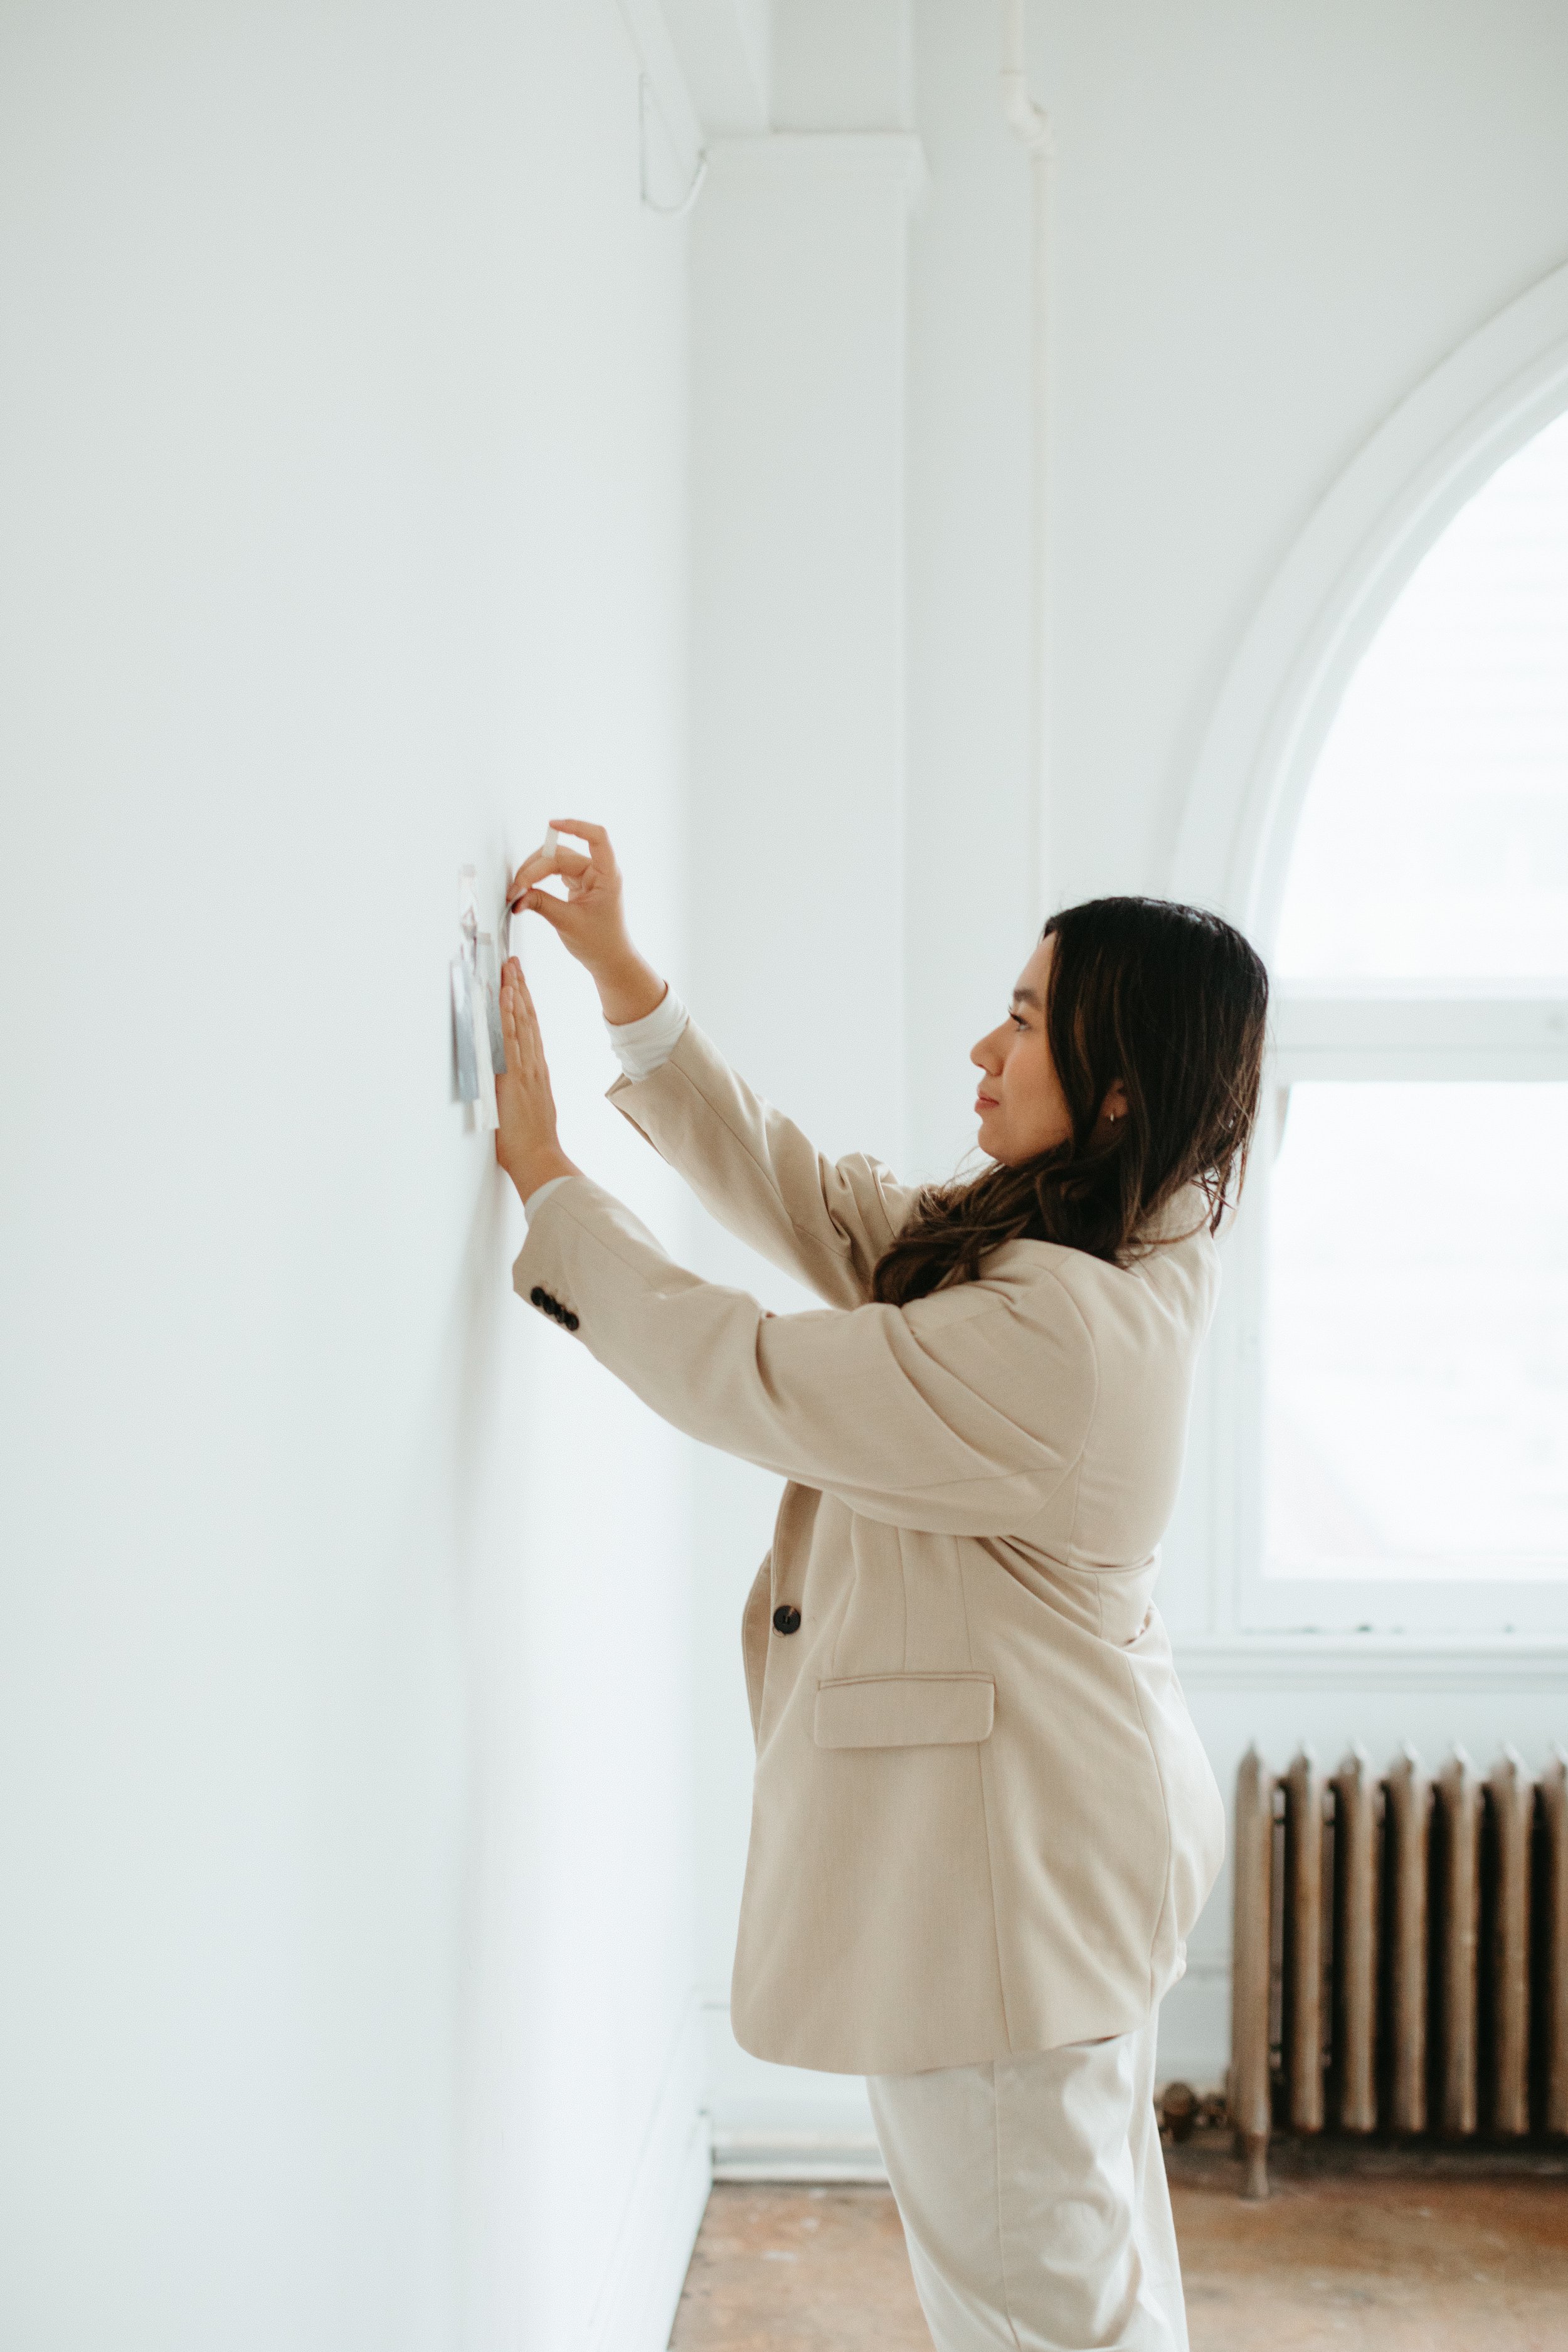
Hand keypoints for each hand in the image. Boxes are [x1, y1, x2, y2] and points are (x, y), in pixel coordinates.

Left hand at [495, 958, 580, 1203]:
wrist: (539, 1159)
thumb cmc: (530, 1143)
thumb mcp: (525, 1109)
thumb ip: (518, 1090)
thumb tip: (506, 1080)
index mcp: (536, 1072)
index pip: (530, 1029)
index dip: (524, 1004)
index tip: (519, 982)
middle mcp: (534, 1065)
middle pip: (528, 1018)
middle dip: (520, 988)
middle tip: (513, 963)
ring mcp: (526, 1068)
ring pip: (521, 1021)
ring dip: (514, 992)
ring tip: (510, 968)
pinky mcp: (515, 1075)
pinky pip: (511, 1037)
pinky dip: (509, 1013)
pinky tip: (507, 995)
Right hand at [505, 818, 666, 1024]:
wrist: (609, 959)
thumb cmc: (600, 943)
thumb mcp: (567, 923)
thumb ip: (541, 903)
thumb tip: (517, 895)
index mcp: (607, 875)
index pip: (597, 837)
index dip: (576, 826)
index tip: (552, 824)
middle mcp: (598, 871)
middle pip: (561, 854)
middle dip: (535, 867)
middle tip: (516, 889)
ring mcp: (587, 876)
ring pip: (554, 862)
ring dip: (533, 872)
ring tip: (517, 892)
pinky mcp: (576, 883)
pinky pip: (553, 872)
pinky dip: (537, 879)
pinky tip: (525, 890)